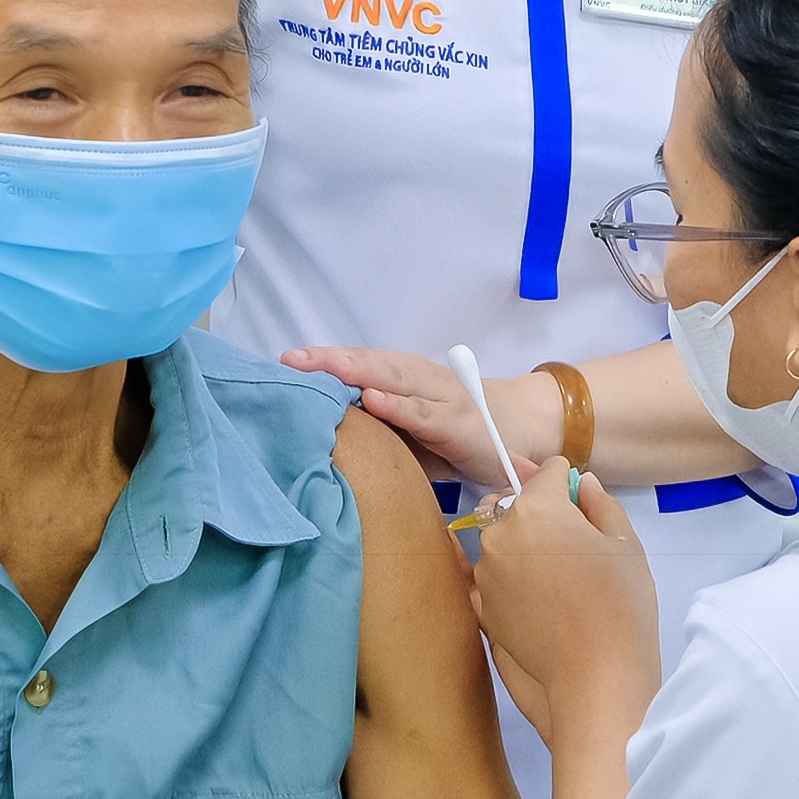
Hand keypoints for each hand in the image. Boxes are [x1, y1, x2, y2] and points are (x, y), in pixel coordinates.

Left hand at [282, 345, 559, 488]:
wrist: (515, 434)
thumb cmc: (449, 434)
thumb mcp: (406, 431)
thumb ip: (372, 427)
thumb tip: (317, 438)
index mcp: (401, 377)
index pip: (357, 364)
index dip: (322, 361)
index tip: (282, 361)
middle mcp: (417, 379)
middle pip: (368, 363)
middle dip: (328, 361)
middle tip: (289, 360)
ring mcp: (438, 397)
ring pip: (392, 378)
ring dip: (356, 372)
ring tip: (321, 368)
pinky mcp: (456, 422)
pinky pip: (422, 412)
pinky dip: (397, 405)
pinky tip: (371, 400)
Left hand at [468, 459, 660, 753]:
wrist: (595, 677)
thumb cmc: (620, 604)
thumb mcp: (625, 543)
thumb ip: (600, 504)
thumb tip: (582, 485)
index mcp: (536, 508)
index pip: (548, 474)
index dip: (568, 482)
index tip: (582, 501)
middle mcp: (499, 534)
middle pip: (515, 504)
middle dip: (538, 511)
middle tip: (572, 542)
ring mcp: (485, 574)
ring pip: (501, 541)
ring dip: (521, 545)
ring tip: (557, 577)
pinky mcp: (481, 609)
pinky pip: (493, 577)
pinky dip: (509, 578)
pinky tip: (538, 599)